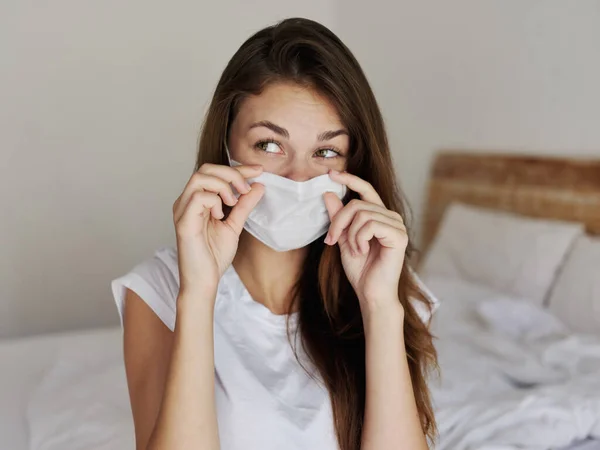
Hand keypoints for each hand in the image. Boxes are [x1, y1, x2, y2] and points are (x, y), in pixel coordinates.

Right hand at [172, 163, 264, 297]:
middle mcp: (186, 201)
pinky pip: (197, 197)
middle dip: (231, 174)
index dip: (238, 169)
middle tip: (246, 189)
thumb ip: (244, 206)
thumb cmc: (213, 257)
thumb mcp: (234, 225)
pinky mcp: (183, 221)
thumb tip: (258, 186)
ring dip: (223, 186)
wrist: (204, 282)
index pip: (215, 173)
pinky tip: (220, 215)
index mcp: (196, 201)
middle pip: (205, 169)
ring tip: (232, 202)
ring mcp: (182, 210)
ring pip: (200, 178)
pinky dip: (214, 201)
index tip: (259, 170)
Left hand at [323, 170, 407, 311]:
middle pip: (357, 203)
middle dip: (338, 221)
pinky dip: (360, 239)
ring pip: (362, 214)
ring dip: (350, 234)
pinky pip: (370, 225)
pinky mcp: (399, 236)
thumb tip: (328, 193)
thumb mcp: (343, 239)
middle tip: (332, 240)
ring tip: (354, 249)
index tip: (331, 173)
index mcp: (379, 215)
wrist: (371, 293)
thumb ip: (338, 217)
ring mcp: (397, 225)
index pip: (366, 189)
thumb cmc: (360, 269)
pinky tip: (363, 251)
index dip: (349, 179)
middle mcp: (390, 217)